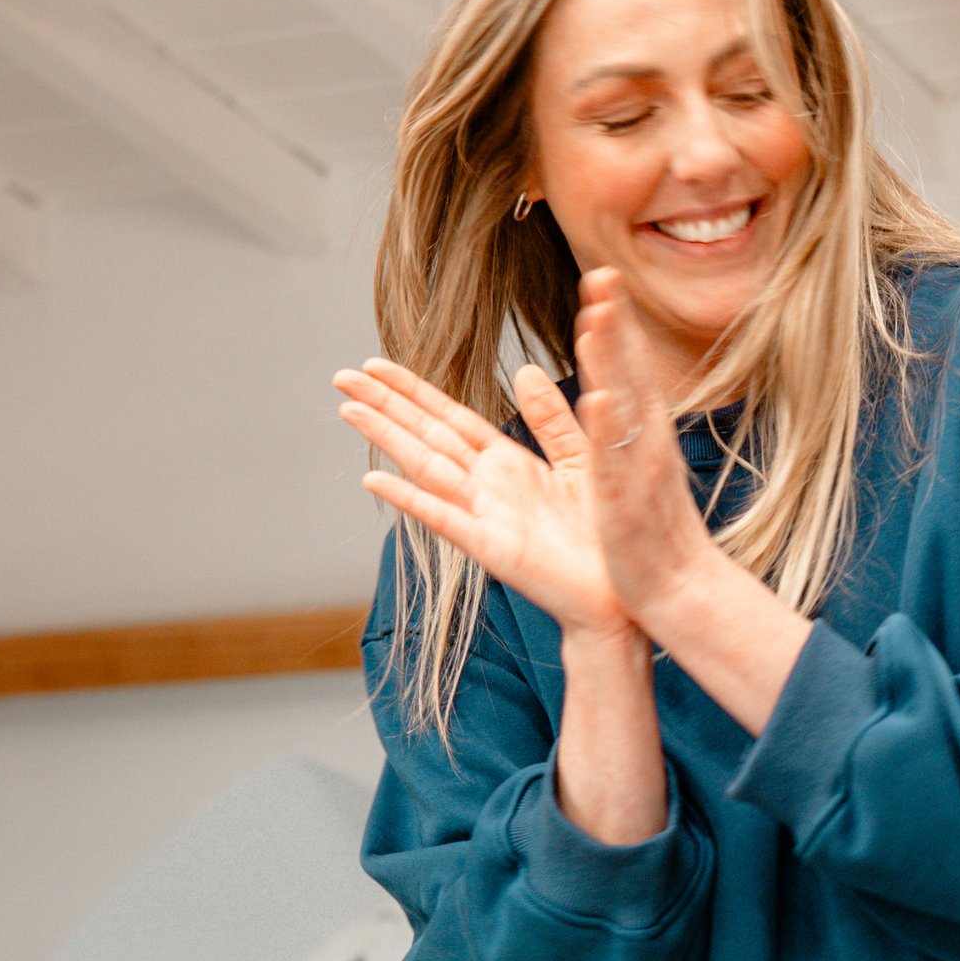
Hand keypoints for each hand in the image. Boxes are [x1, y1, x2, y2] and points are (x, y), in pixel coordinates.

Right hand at [336, 357, 631, 640]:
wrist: (618, 596)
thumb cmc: (604, 536)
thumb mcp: (582, 461)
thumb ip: (553, 419)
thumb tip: (526, 369)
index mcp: (508, 463)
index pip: (449, 417)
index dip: (412, 390)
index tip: (375, 364)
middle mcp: (487, 487)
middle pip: (427, 436)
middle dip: (384, 405)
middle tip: (341, 376)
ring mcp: (484, 516)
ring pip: (426, 468)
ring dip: (387, 439)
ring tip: (348, 410)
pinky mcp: (492, 548)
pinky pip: (444, 518)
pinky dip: (410, 499)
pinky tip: (375, 481)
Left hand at [570, 268, 724, 633]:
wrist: (680, 592)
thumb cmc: (650, 533)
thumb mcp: (619, 470)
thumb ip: (589, 426)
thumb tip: (569, 382)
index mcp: (645, 436)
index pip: (629, 368)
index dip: (616, 322)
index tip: (602, 275)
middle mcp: (647, 445)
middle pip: (631, 374)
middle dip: (616, 324)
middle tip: (603, 273)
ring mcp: (640, 474)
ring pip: (624, 410)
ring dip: (611, 364)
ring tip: (597, 320)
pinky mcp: (628, 508)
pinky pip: (617, 465)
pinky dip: (611, 432)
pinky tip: (601, 399)